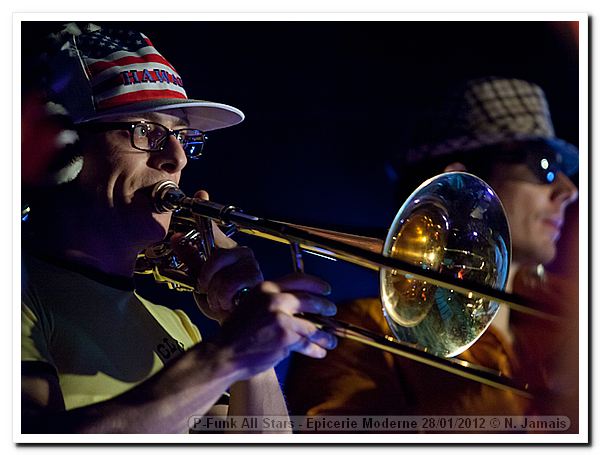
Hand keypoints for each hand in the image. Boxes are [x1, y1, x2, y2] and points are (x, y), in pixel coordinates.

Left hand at [170, 190, 262, 323]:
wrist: (235, 321)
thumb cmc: (220, 300)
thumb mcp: (199, 280)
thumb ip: (190, 259)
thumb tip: (176, 238)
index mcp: (226, 250)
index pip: (213, 226)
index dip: (205, 209)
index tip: (200, 194)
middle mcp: (241, 253)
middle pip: (216, 255)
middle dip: (206, 278)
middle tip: (208, 288)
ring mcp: (251, 265)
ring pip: (222, 274)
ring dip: (215, 292)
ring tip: (220, 298)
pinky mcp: (258, 279)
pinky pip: (230, 286)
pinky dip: (224, 298)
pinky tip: (230, 302)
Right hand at [214, 272, 337, 379]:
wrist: (224, 353)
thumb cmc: (235, 334)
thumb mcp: (250, 306)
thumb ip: (271, 303)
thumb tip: (295, 306)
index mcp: (265, 289)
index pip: (298, 279)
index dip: (316, 284)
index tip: (326, 289)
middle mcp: (274, 299)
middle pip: (309, 299)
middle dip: (325, 306)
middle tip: (332, 310)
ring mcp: (281, 318)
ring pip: (311, 325)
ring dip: (324, 334)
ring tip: (330, 339)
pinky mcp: (285, 337)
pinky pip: (306, 342)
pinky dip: (315, 348)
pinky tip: (320, 351)